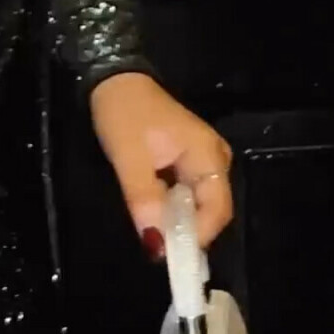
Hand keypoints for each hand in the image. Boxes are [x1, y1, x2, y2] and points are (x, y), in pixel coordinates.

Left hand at [87, 71, 233, 257]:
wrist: (116, 80)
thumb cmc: (125, 115)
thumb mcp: (129, 158)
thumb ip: (144, 200)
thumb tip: (155, 245)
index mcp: (208, 155)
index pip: (217, 210)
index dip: (196, 237)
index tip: (167, 253)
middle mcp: (215, 159)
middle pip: (211, 211)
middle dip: (185, 232)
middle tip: (156, 243)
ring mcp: (204, 159)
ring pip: (198, 205)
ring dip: (176, 221)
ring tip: (151, 227)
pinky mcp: (190, 161)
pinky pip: (188, 195)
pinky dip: (172, 208)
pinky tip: (153, 211)